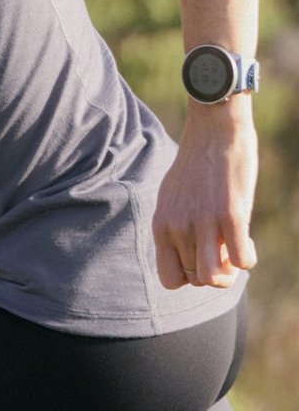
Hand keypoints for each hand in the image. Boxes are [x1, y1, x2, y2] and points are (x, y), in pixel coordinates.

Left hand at [153, 99, 258, 289]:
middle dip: (215, 271)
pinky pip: (242, 260)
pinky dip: (248, 257)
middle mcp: (178, 227)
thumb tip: (188, 254)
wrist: (214, 130)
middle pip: (197, 280)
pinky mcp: (230, 214)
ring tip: (234, 247)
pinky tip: (248, 238)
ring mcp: (203, 222)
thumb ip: (175, 226)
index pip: (170, 279)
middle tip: (223, 247)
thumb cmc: (197, 164)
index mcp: (161, 224)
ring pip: (214, 279)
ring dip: (230, 271)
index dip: (190, 276)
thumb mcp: (173, 197)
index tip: (201, 256)